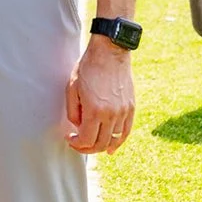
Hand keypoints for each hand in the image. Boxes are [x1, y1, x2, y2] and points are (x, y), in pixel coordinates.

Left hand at [66, 37, 135, 154]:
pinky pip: (125, 132)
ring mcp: (123, 112)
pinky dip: (118, 142)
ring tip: (91, 144)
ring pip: (113, 140)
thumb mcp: (72, 88)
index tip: (70, 138)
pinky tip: (111, 148)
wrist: (109, 53)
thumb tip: (78, 127)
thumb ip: (73, 112)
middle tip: (78, 143)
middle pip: (100, 144)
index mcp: (94, 111)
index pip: (86, 140)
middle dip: (87, 148)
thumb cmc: (87, 68)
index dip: (76, 143)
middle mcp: (111, 115)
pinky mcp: (131, 108)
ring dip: (101, 146)